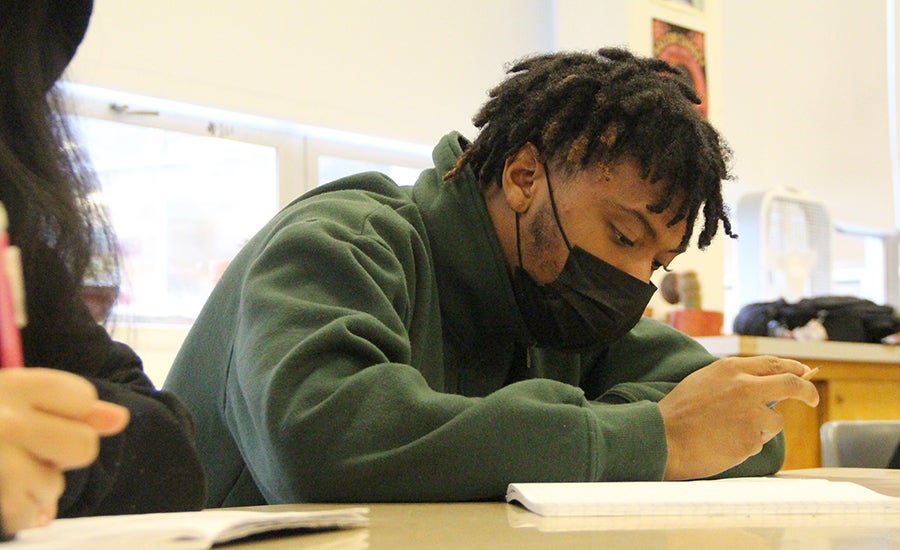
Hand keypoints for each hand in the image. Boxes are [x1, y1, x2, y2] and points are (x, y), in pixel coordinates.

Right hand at [0, 368, 128, 534]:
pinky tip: (6, 500)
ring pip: (52, 486)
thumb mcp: (11, 397)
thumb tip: (119, 420)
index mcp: (12, 385)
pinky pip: (25, 516)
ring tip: (7, 475)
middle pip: (81, 446)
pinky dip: (22, 515)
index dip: (75, 414)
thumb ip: (70, 408)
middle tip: (30, 450)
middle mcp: (2, 420)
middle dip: (63, 454)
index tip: (45, 416)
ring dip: (37, 490)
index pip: (83, 399)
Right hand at [658, 355, 818, 479]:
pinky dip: (748, 443)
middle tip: (812, 398)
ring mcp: (752, 413)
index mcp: (731, 368)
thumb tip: (758, 382)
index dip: (793, 368)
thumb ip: (732, 379)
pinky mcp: (752, 438)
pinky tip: (726, 442)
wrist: (664, 438)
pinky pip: (760, 441)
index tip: (803, 373)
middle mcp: (746, 387)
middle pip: (791, 384)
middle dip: (806, 391)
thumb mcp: (703, 380)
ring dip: (762, 426)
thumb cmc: (678, 411)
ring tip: (731, 431)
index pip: (773, 364)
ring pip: (775, 420)